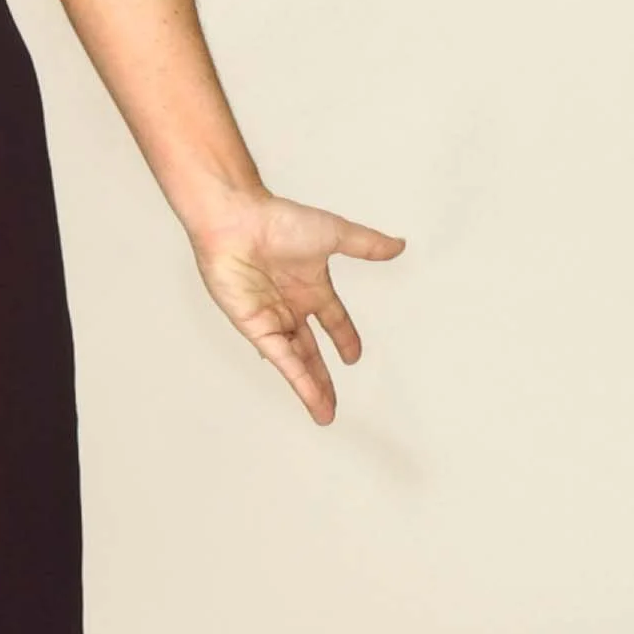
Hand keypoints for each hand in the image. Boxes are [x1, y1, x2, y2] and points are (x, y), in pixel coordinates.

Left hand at [185, 189, 404, 424]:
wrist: (237, 222)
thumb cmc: (276, 221)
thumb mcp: (334, 234)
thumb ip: (366, 245)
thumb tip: (397, 245)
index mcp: (310, 285)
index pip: (332, 319)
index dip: (344, 337)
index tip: (353, 356)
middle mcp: (290, 305)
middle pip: (311, 351)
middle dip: (322, 378)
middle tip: (332, 403)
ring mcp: (272, 318)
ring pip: (296, 361)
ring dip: (311, 388)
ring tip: (324, 413)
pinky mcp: (255, 326)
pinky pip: (281, 358)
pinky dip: (296, 378)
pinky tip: (309, 396)